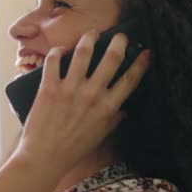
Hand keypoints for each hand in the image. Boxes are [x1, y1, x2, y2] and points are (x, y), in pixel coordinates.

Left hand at [12, 29, 150, 174]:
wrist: (44, 157)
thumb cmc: (73, 150)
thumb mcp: (100, 136)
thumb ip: (113, 120)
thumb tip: (124, 110)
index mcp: (107, 108)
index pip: (130, 80)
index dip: (141, 63)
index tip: (146, 52)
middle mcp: (92, 95)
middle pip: (111, 59)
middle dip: (118, 42)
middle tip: (119, 36)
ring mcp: (70, 89)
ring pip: (83, 53)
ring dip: (89, 38)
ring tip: (91, 34)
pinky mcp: (49, 88)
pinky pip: (53, 60)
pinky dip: (57, 51)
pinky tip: (60, 50)